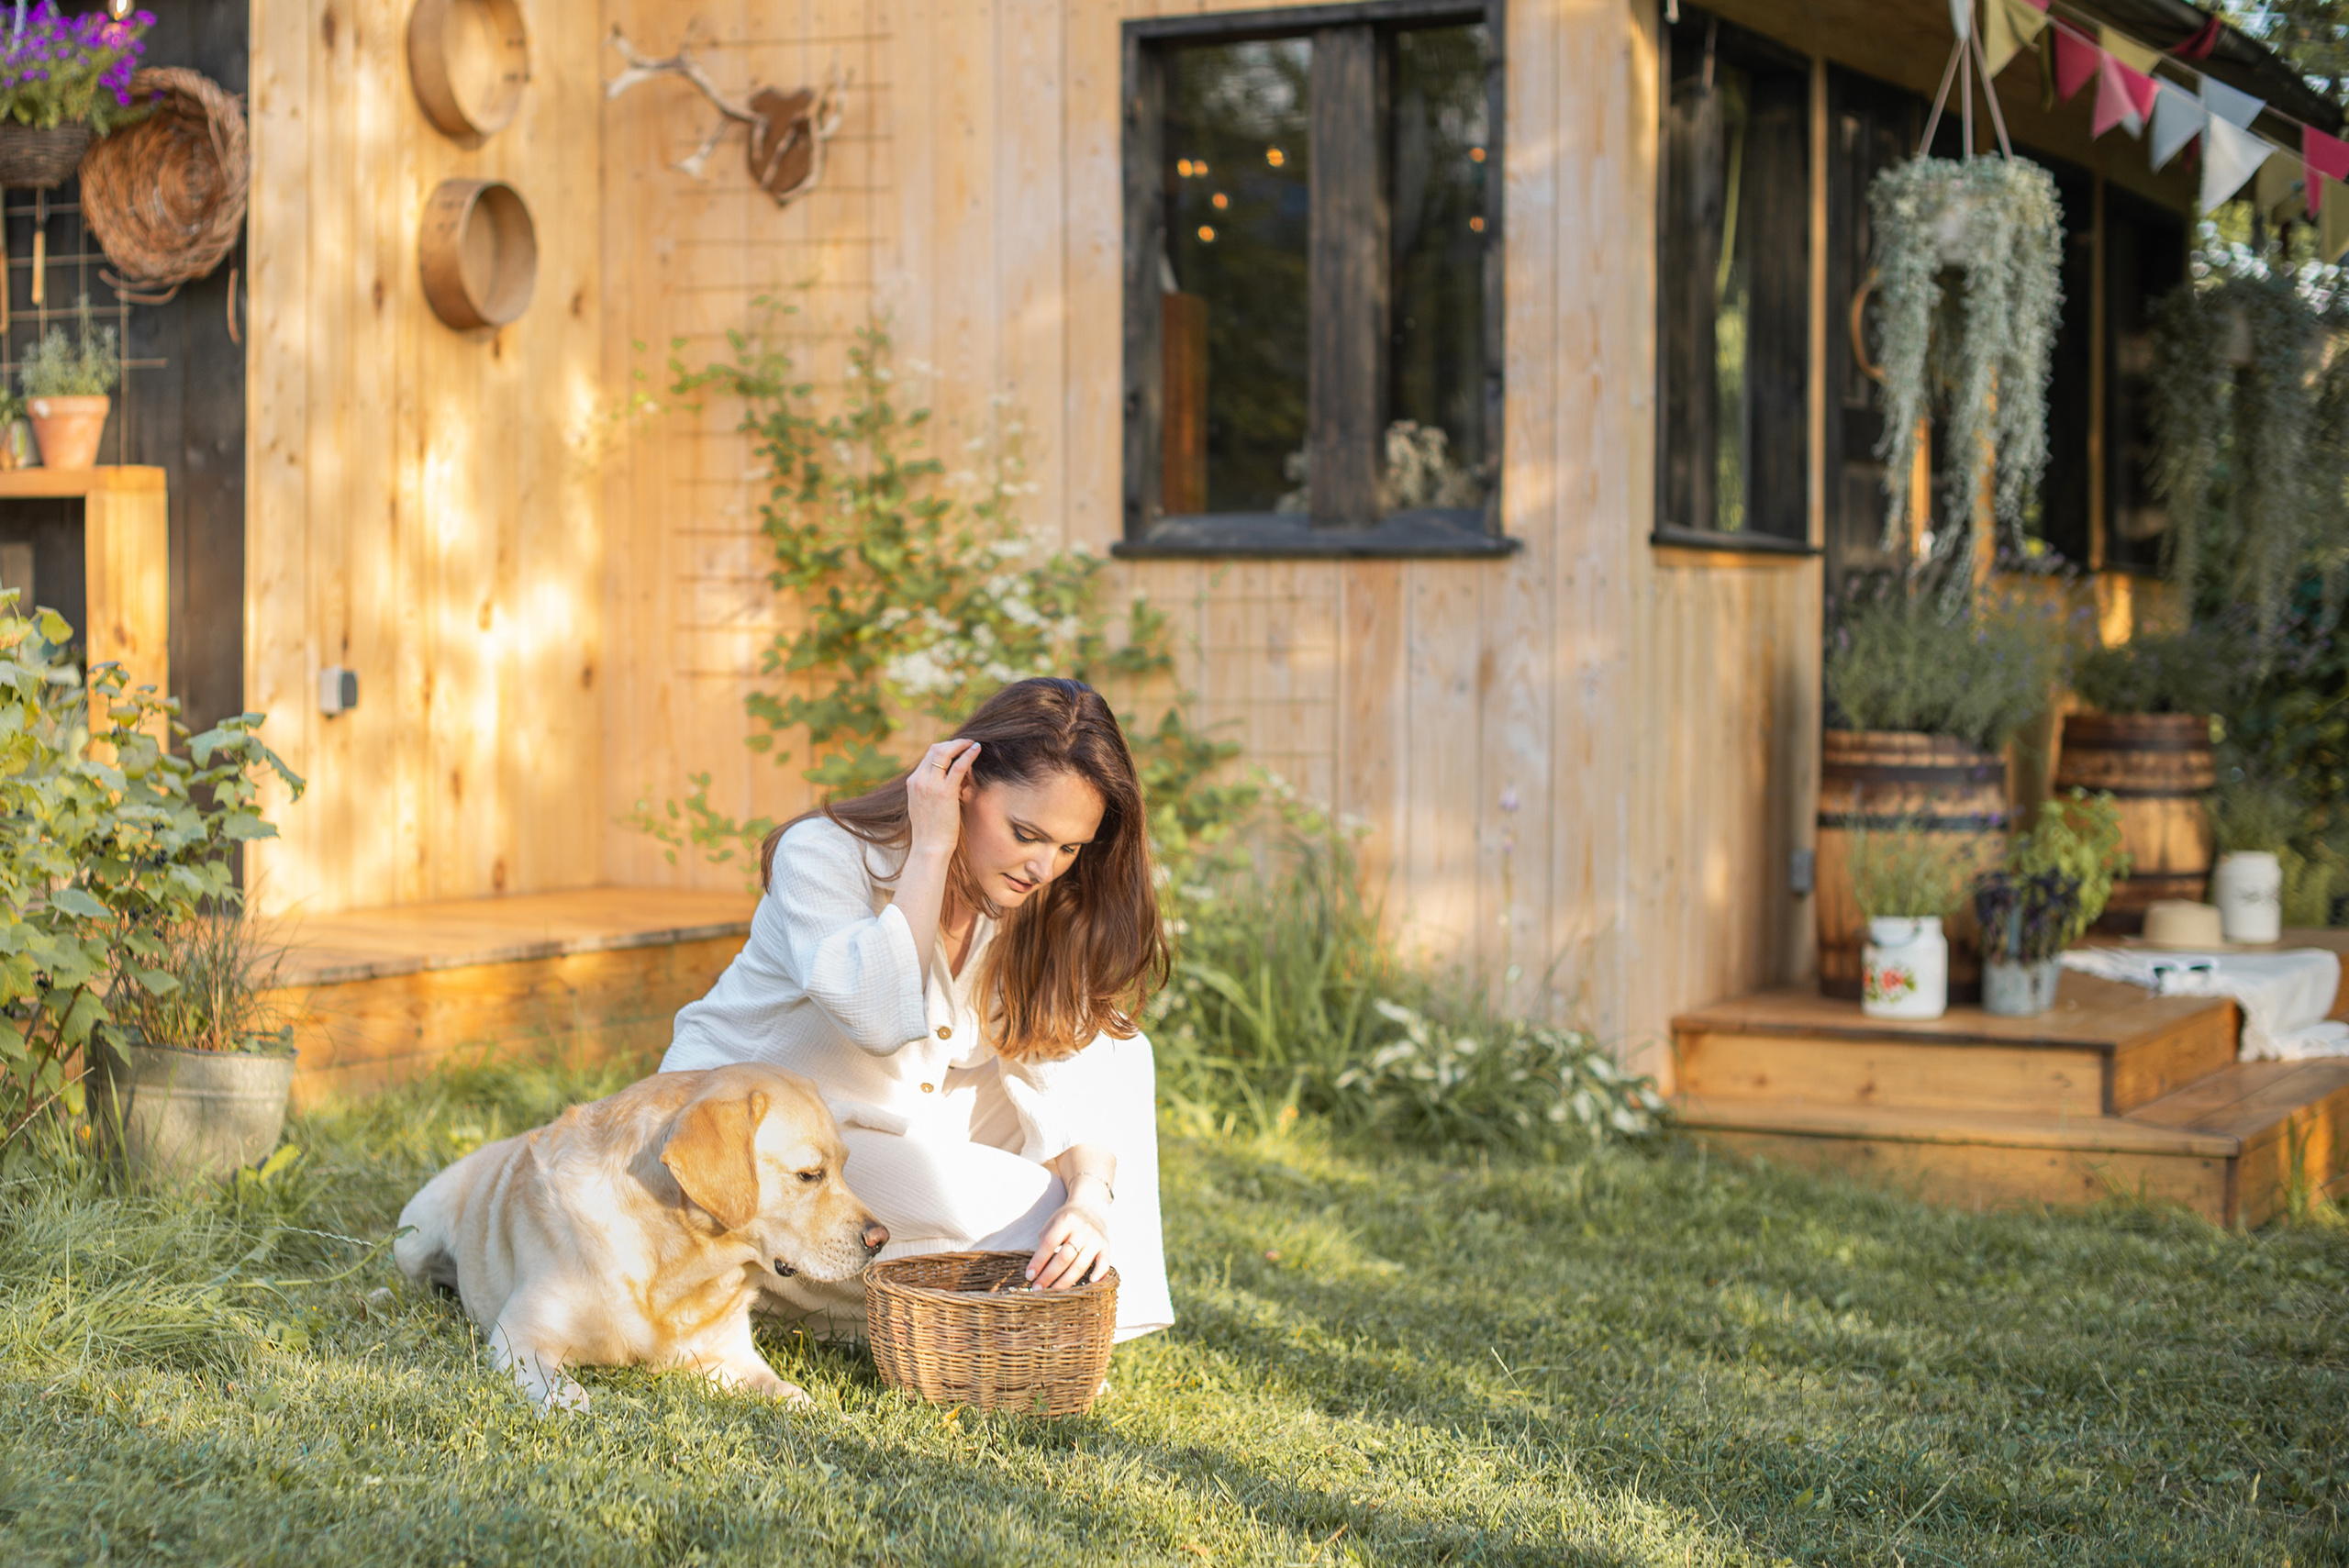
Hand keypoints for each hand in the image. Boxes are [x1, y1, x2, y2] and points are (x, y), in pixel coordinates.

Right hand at [907, 738, 978, 864]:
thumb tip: (950, 780)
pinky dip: (968, 754)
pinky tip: (977, 749)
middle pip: (935, 749)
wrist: (929, 847)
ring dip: (961, 745)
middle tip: (967, 743)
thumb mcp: (924, 805)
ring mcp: (930, 786)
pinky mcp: (945, 793)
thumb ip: (931, 790)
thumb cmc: (931, 830)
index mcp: (913, 783)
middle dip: (953, 743)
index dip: (945, 748)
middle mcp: (919, 781)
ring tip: (973, 744)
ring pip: (944, 752)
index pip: (928, 755)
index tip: (958, 749)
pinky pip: (958, 766)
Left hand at [1026, 1198, 1109, 1289]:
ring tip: (1052, 1292)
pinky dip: (1099, 1273)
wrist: (1091, 1207)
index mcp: (1065, 1221)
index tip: (1029, 1276)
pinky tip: (1091, 1282)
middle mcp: (1082, 1229)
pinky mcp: (1106, 1246)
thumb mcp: (1053, 1223)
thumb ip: (1045, 1243)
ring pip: (1080, 1265)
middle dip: (1048, 1276)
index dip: (1038, 1261)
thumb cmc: (1067, 1220)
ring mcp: (1095, 1239)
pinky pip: (1104, 1263)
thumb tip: (1038, 1270)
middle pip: (1063, 1258)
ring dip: (1065, 1282)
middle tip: (1036, 1288)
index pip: (1049, 1244)